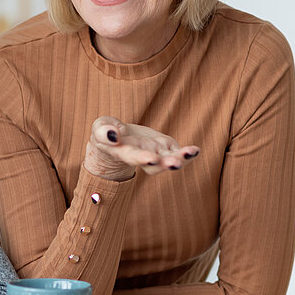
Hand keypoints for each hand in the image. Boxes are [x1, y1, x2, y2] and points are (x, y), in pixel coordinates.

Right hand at [83, 116, 199, 181]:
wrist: (116, 137)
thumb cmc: (106, 133)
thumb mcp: (99, 128)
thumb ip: (103, 131)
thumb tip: (114, 134)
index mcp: (124, 153)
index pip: (133, 157)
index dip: (142, 158)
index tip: (150, 157)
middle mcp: (142, 157)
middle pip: (154, 165)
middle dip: (164, 164)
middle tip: (174, 163)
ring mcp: (156, 154)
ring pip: (169, 161)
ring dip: (181, 159)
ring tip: (191, 152)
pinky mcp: (166, 148)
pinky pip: (179, 153)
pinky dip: (188, 153)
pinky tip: (195, 150)